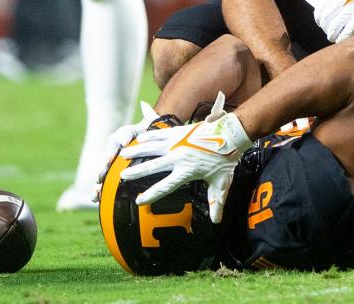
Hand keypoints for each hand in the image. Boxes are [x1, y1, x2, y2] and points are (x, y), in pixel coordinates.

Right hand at [97, 100, 158, 190]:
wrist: (149, 138)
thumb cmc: (151, 131)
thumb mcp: (151, 123)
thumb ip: (149, 116)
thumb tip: (144, 105)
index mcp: (123, 135)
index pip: (119, 140)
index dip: (117, 147)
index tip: (117, 153)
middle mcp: (114, 146)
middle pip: (107, 157)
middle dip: (103, 168)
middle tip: (100, 177)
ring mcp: (112, 158)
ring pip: (103, 170)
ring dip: (98, 182)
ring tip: (95, 193)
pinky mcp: (112, 169)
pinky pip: (105, 179)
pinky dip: (100, 189)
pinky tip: (95, 199)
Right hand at [119, 106, 252, 222]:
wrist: (231, 133)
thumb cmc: (226, 159)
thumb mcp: (221, 183)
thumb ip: (216, 202)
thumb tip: (216, 221)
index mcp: (187, 171)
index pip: (165, 186)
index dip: (151, 195)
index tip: (138, 201)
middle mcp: (179, 157)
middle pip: (153, 166)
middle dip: (136, 172)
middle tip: (122, 175)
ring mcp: (178, 142)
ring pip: (152, 147)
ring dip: (137, 151)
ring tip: (123, 154)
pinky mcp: (179, 131)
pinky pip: (160, 134)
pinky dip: (149, 136)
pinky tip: (139, 138)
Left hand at [313, 0, 353, 42]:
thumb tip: (329, 7)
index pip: (321, 6)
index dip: (319, 17)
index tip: (321, 21)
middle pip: (325, 18)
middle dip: (325, 27)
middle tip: (328, 31)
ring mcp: (352, 9)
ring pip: (333, 26)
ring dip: (331, 34)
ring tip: (333, 37)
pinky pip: (346, 32)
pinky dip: (342, 38)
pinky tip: (342, 40)